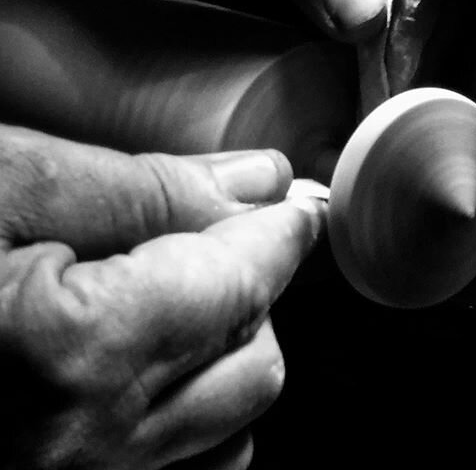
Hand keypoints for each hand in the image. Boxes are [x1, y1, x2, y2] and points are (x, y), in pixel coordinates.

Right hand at [0, 125, 324, 468]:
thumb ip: (141, 189)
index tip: (296, 206)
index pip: (238, 285)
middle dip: (254, 289)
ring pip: (231, 429)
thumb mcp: (12, 187)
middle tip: (224, 237)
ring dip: (227, 355)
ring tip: (175, 301)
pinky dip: (192, 415)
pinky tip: (150, 369)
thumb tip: (254, 183)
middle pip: (253, 364)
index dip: (281, 233)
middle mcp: (81, 450)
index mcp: (70, 354)